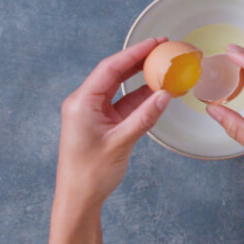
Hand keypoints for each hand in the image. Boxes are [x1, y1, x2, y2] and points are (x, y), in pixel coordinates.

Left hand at [55, 37, 171, 213]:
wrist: (78, 199)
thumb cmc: (90, 174)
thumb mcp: (121, 143)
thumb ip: (144, 117)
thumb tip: (165, 95)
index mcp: (82, 102)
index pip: (111, 68)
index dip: (134, 53)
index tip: (155, 43)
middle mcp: (85, 103)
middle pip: (115, 73)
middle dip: (139, 60)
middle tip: (162, 49)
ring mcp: (94, 113)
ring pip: (120, 87)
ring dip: (141, 79)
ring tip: (163, 68)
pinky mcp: (102, 123)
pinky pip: (123, 104)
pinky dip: (140, 98)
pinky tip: (156, 92)